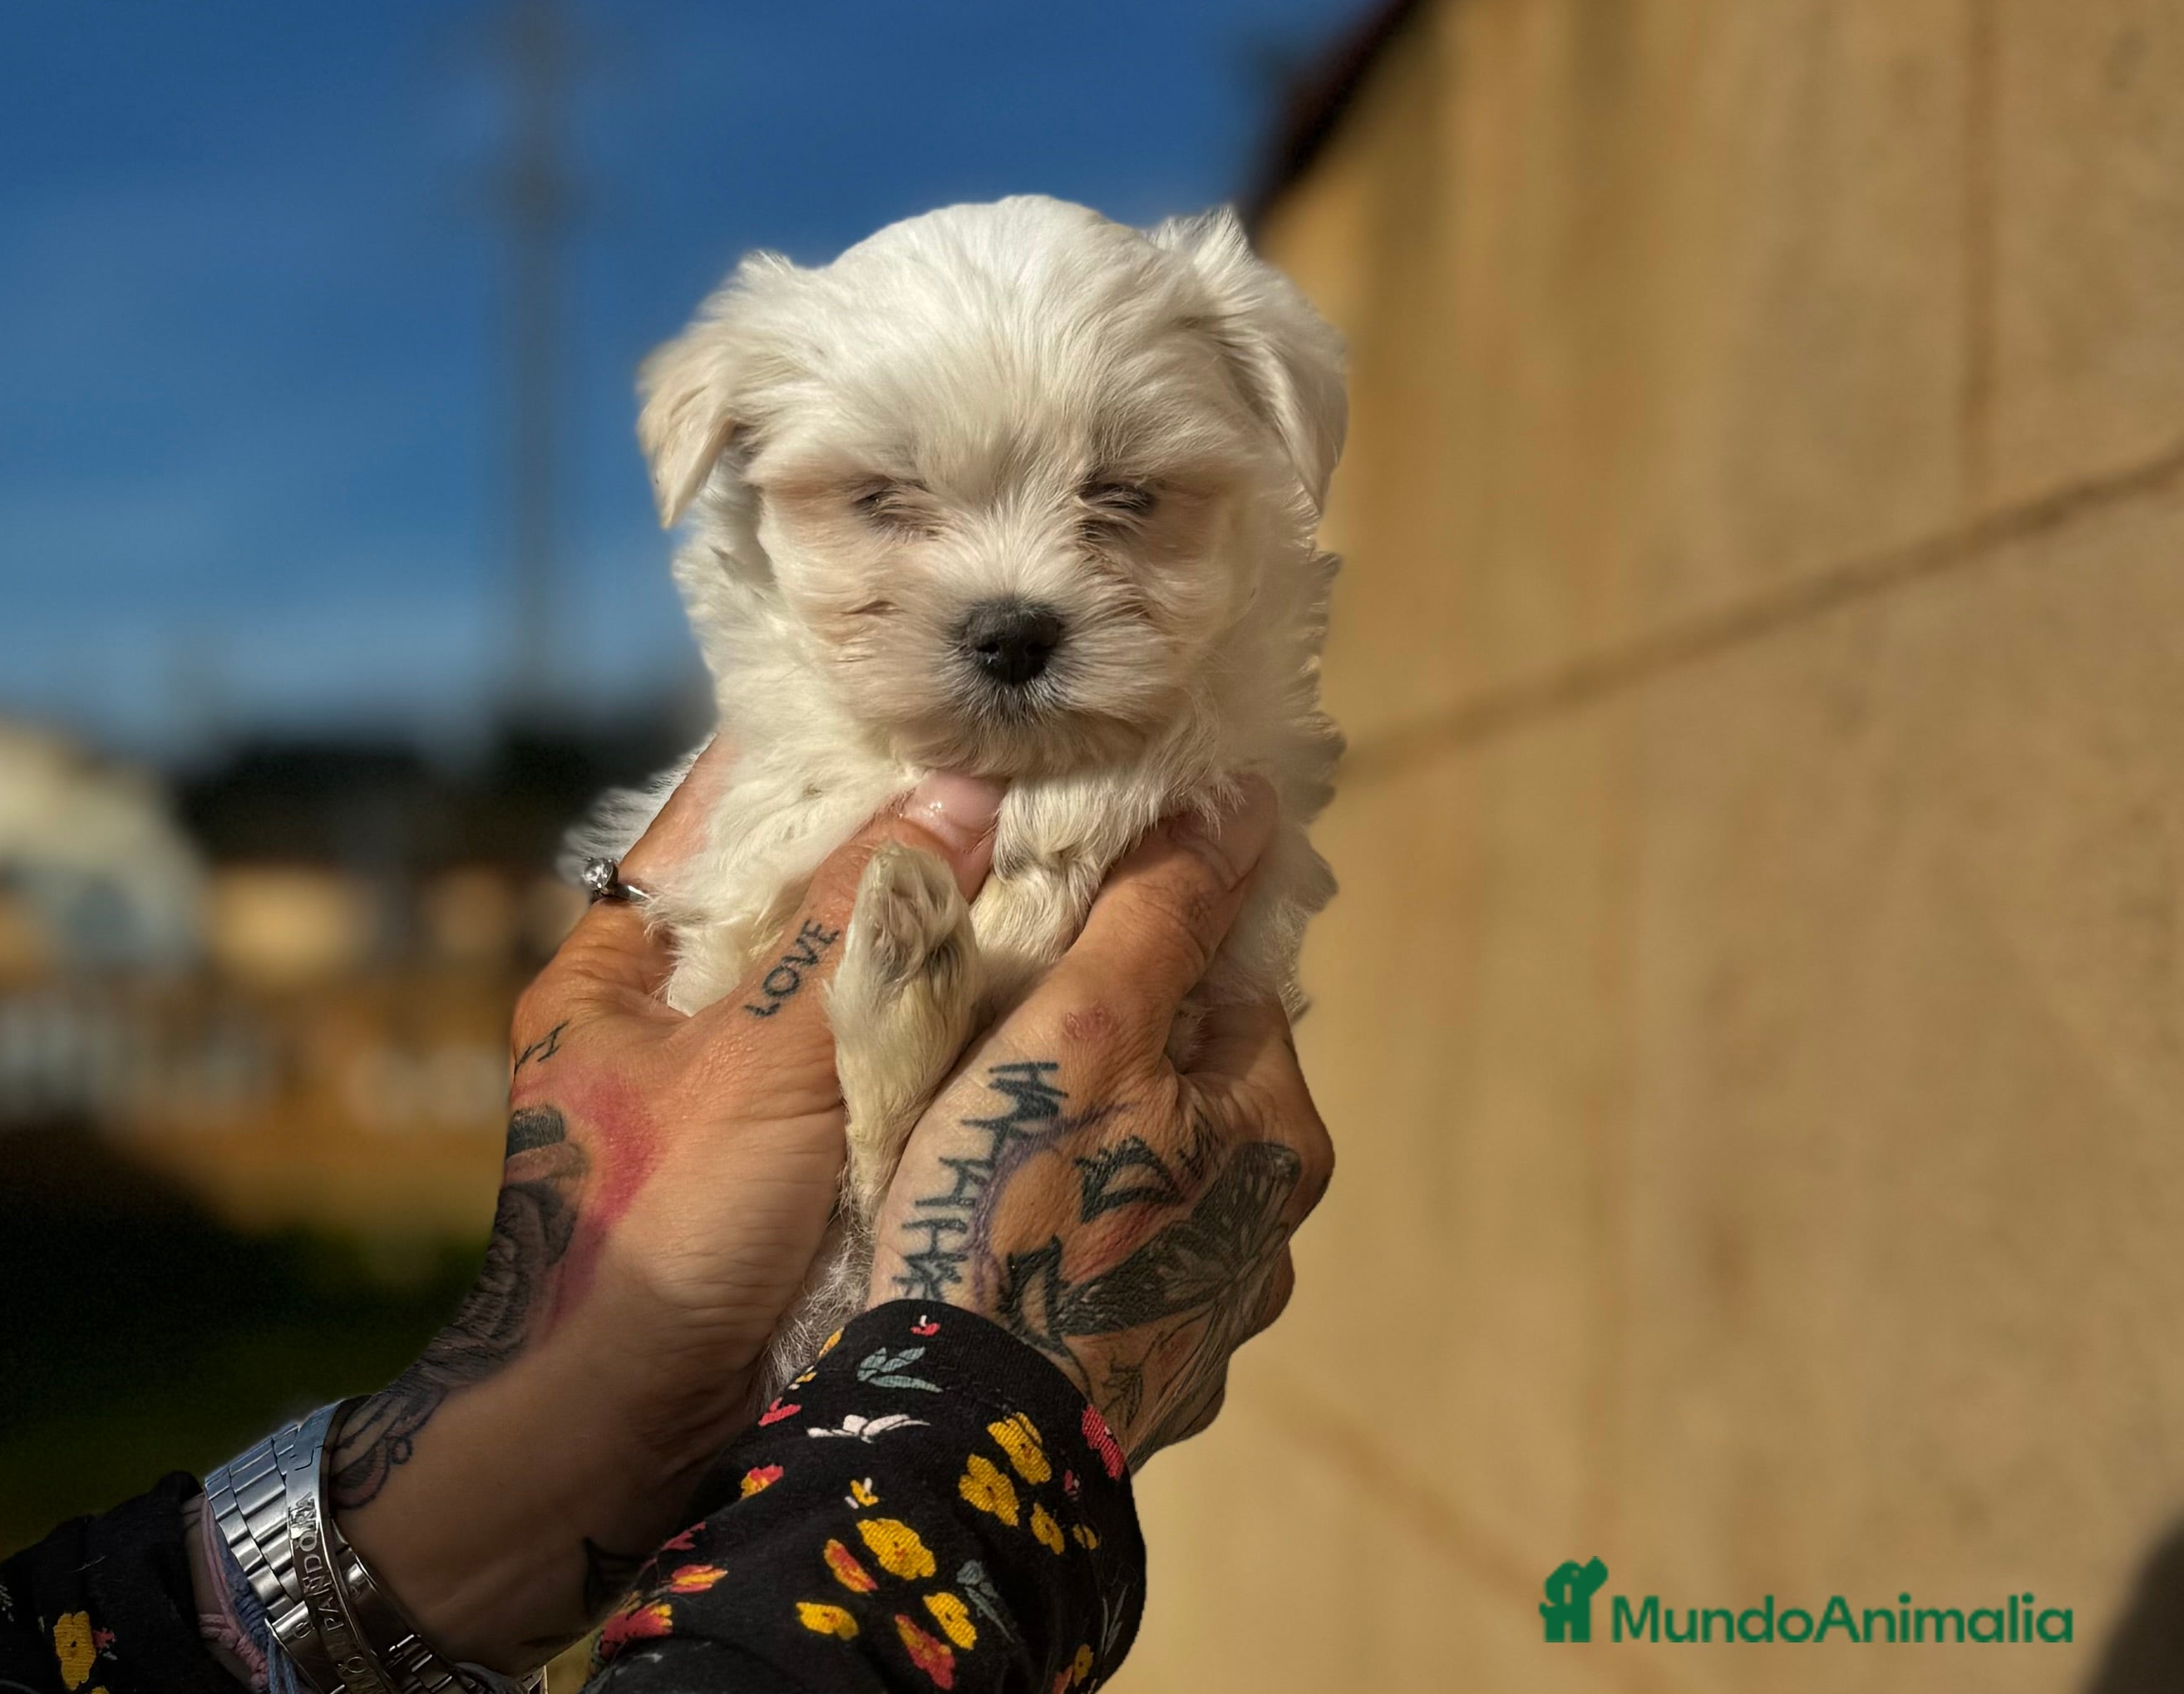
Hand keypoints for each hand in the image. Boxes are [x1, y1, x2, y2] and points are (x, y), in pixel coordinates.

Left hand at [327, 745, 1003, 1670]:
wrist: (607, 1456)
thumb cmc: (651, 1241)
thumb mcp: (754, 1063)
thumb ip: (852, 929)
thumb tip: (959, 794)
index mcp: (616, 963)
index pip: (720, 809)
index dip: (818, 748)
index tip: (928, 693)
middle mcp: (669, 1014)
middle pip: (798, 893)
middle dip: (905, 848)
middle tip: (1028, 781)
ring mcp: (731, 1096)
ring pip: (849, 983)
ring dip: (938, 942)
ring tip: (1058, 866)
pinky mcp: (788, 1172)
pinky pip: (875, 1071)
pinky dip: (944, 1037)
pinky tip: (1034, 998)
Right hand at [869, 776, 1332, 1462]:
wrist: (958, 1441)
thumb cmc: (1023, 1213)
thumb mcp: (1089, 1027)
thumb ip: (1164, 910)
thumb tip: (1246, 798)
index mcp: (1280, 1137)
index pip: (1229, 983)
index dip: (1142, 942)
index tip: (1054, 935)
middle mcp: (1268, 1234)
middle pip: (1187, 1079)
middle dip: (1108, 1044)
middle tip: (1001, 1030)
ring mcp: (1205, 1320)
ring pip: (1144, 1175)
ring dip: (1084, 1143)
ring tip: (982, 1128)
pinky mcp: (1139, 1382)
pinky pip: (1106, 1265)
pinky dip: (1064, 1232)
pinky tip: (997, 1227)